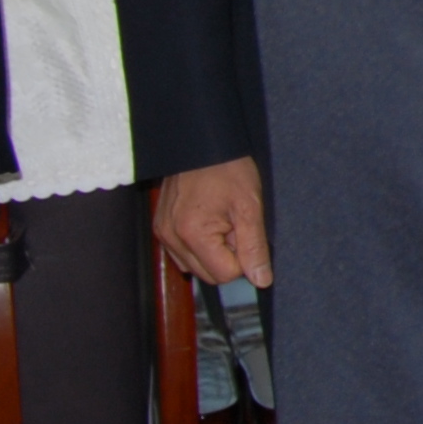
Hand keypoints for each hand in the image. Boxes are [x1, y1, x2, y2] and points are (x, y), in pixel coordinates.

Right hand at [155, 156, 274, 288]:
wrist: (202, 143)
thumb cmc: (227, 169)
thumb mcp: (249, 207)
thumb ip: (255, 247)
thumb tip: (261, 280)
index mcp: (192, 235)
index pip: (224, 274)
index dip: (243, 258)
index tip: (244, 231)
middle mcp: (171, 239)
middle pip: (208, 275)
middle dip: (228, 256)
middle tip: (234, 224)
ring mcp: (163, 234)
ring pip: (195, 267)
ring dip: (213, 252)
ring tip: (221, 220)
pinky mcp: (161, 228)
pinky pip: (183, 253)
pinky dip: (199, 245)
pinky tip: (208, 222)